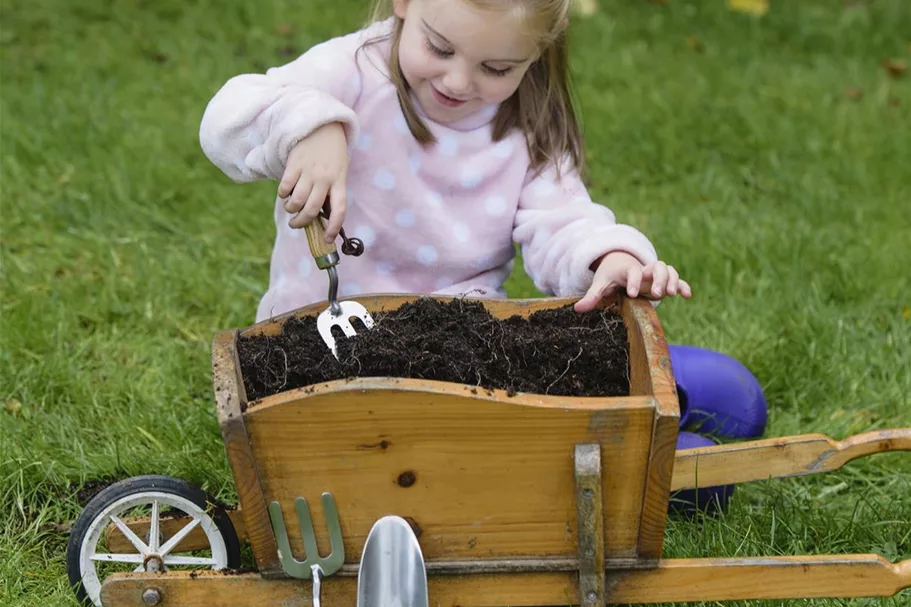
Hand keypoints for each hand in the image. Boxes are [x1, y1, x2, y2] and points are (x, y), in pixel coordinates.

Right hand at [278, 122, 347, 241]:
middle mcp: (325, 179)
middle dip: (301, 223)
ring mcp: (309, 171)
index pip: (340, 211)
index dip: (333, 228)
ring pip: (296, 201)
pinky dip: (282, 194)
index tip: (326, 239)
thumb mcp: (339, 171)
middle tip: (296, 224)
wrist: (323, 125)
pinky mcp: (295, 164)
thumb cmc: (332, 153)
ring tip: (290, 208)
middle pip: (312, 210)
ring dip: (290, 209)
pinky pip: (285, 187)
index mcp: (340, 182)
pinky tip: (284, 193)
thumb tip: (319, 216)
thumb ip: (331, 191)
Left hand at [574, 251, 691, 312]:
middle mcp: (644, 270)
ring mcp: (655, 275)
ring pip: (668, 270)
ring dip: (671, 280)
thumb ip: (592, 296)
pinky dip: (683, 285)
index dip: (634, 281)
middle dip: (658, 279)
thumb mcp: (601, 283)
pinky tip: (687, 296)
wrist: (620, 263)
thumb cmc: (610, 275)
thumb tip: (577, 310)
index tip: (632, 294)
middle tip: (657, 294)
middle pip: (657, 267)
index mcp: (628, 270)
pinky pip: (676, 280)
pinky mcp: (663, 281)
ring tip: (670, 294)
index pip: (633, 272)